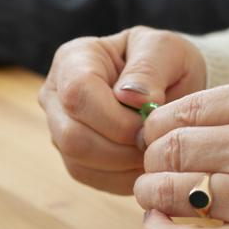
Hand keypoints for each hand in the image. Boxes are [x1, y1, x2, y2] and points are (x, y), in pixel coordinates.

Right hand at [38, 26, 206, 193]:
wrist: (172, 84)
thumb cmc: (166, 61)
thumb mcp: (166, 50)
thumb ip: (149, 69)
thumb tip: (130, 98)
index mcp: (72, 60)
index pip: (77, 94)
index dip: (115, 117)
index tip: (150, 121)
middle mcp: (55, 97)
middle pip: (72, 136)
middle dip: (121, 146)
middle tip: (156, 140)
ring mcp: (60, 130)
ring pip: (80, 162)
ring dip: (125, 164)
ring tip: (154, 148)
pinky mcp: (75, 159)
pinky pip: (93, 178)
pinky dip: (125, 176)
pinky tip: (146, 160)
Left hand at [134, 77, 228, 228]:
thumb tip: (176, 120)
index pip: (179, 111)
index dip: (157, 130)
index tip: (161, 143)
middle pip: (167, 149)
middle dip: (151, 161)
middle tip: (160, 172)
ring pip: (167, 190)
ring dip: (151, 194)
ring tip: (160, 198)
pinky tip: (157, 228)